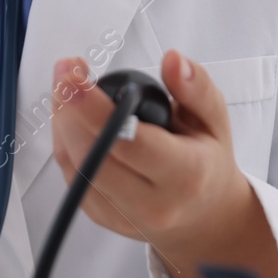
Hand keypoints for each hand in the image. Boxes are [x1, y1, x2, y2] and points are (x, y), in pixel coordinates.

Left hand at [49, 49, 277, 277]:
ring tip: (68, 86)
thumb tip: (173, 59)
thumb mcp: (215, 120)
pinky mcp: (100, 217)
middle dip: (70, 107)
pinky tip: (72, 116)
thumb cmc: (208, 163)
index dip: (94, 109)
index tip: (73, 76)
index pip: (130, 142)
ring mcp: (123, 216)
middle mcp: (153, 203)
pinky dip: (65, 140)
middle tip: (67, 70)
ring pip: (75, 165)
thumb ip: (197, 87)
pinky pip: (71, 176)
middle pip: (92, 155)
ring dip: (63, 120)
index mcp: (186, 175)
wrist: (204, 217)